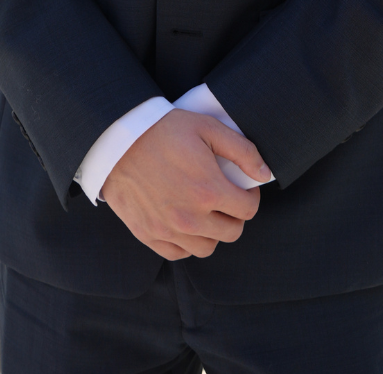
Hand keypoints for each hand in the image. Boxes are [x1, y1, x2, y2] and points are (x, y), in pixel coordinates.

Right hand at [102, 109, 269, 259]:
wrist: (117, 140)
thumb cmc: (164, 130)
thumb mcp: (207, 128)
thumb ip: (242, 151)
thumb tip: (265, 175)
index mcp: (209, 190)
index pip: (248, 209)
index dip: (250, 196)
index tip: (242, 186)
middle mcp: (191, 218)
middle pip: (231, 232)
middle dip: (234, 215)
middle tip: (224, 197)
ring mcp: (168, 230)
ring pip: (207, 248)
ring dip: (212, 232)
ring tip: (205, 211)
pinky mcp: (149, 235)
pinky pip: (179, 253)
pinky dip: (187, 242)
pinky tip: (184, 222)